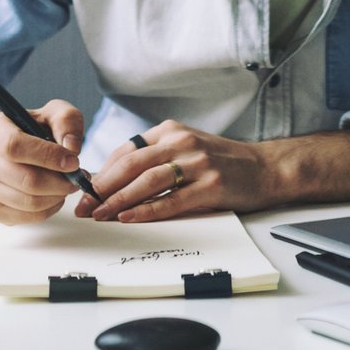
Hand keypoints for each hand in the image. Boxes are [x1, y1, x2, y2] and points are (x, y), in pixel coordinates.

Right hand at [0, 101, 87, 224]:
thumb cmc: (25, 132)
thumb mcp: (48, 114)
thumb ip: (66, 121)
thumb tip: (71, 148)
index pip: (14, 146)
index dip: (48, 156)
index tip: (72, 161)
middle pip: (26, 180)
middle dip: (60, 182)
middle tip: (77, 177)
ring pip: (29, 202)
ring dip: (57, 196)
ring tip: (66, 184)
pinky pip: (27, 217)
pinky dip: (48, 209)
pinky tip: (53, 195)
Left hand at [79, 120, 277, 222]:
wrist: (265, 168)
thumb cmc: (221, 162)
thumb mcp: (185, 148)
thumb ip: (155, 157)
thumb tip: (114, 179)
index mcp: (170, 131)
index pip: (126, 151)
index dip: (102, 171)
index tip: (84, 190)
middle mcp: (182, 142)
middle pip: (131, 165)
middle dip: (102, 187)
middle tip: (83, 206)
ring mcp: (197, 163)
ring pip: (147, 182)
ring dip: (118, 200)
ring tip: (99, 215)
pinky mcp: (211, 186)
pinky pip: (171, 201)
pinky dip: (147, 210)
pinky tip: (129, 218)